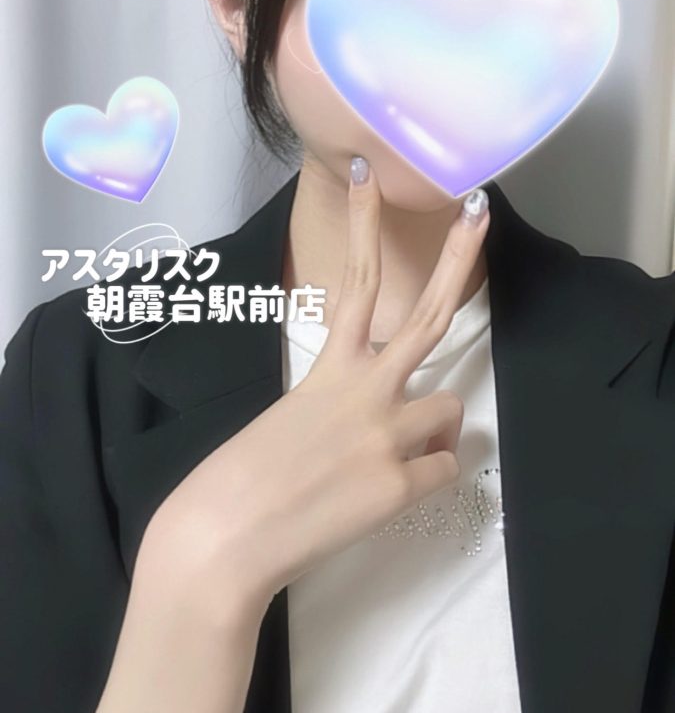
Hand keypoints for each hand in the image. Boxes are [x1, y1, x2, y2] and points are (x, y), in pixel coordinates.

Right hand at [140, 166, 489, 622]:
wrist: (223, 538)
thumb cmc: (236, 479)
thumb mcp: (286, 418)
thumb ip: (334, 401)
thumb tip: (375, 414)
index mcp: (328, 368)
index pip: (356, 280)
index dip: (365, 221)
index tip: (370, 174)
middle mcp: (365, 388)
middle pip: (431, 313)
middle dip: (460, 257)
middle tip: (480, 209)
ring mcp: (387, 434)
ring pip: (452, 406)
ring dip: (436, 425)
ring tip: (404, 449)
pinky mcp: (400, 486)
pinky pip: (447, 468)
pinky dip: (430, 476)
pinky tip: (395, 490)